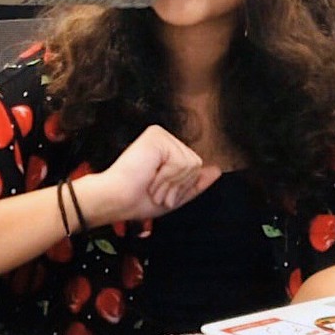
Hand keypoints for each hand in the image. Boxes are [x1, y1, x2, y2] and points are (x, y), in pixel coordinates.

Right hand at [90, 125, 220, 222]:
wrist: (116, 200)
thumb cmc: (137, 200)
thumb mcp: (174, 195)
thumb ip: (196, 182)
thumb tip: (217, 170)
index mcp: (168, 150)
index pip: (195, 167)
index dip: (181, 186)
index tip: (159, 192)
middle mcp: (165, 139)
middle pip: (196, 164)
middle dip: (177, 184)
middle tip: (154, 188)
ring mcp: (161, 136)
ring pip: (191, 163)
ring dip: (171, 182)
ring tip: (152, 183)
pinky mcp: (156, 135)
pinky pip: (181, 160)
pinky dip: (167, 175)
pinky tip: (150, 175)